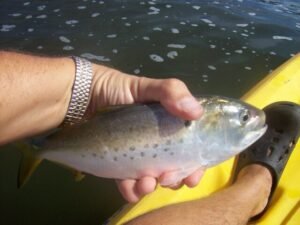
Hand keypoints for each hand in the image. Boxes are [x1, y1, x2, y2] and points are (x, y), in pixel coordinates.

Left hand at [89, 64, 203, 202]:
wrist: (80, 97)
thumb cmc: (116, 90)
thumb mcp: (145, 86)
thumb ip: (171, 91)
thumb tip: (197, 113)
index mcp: (168, 126)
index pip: (189, 147)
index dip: (195, 163)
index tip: (194, 172)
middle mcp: (156, 143)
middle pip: (174, 168)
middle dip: (175, 179)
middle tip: (169, 178)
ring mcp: (137, 155)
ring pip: (152, 179)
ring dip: (152, 186)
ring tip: (146, 182)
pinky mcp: (118, 165)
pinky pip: (128, 184)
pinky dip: (131, 190)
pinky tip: (131, 187)